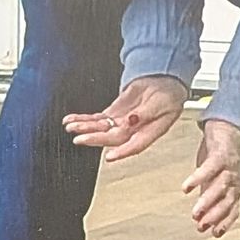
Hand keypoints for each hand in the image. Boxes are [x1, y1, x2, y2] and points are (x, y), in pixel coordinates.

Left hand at [63, 74, 187, 161]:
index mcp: (149, 131)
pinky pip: (96, 119)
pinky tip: (71, 120)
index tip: (109, 157)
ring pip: (101, 129)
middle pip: (112, 138)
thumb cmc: (167, 95)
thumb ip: (145, 114)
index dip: (123, 152)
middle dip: (95, 138)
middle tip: (80, 139)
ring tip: (71, 127)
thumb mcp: (161, 103)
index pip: (134, 144)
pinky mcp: (114, 114)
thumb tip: (131, 121)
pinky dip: (84, 119)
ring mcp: (121, 122)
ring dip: (85, 128)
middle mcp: (133, 130)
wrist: (163, 83)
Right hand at [183, 117, 239, 236]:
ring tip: (195, 213)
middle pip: (228, 200)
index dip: (225, 222)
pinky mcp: (221, 153)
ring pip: (220, 187)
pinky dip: (198, 179)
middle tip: (201, 226)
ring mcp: (230, 166)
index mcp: (236, 188)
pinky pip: (210, 168)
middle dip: (215, 215)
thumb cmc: (221, 155)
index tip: (214, 234)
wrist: (228, 126)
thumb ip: (210, 196)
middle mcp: (236, 179)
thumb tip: (201, 219)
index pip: (233, 209)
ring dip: (208, 202)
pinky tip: (187, 187)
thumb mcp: (216, 179)